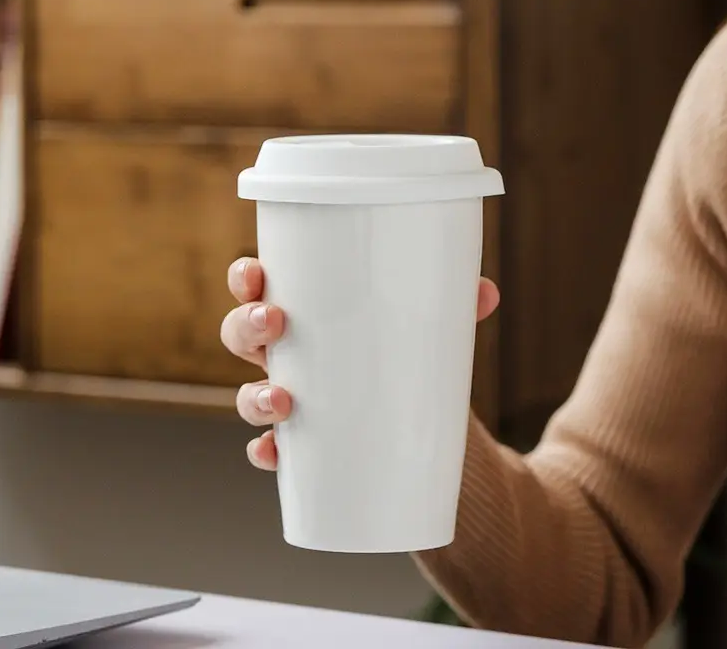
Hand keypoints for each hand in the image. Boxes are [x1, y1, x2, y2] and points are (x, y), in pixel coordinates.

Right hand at [221, 257, 500, 471]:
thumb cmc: (405, 357)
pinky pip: (272, 451)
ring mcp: (293, 401)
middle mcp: (289, 356)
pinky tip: (274, 454)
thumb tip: (486, 292)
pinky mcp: (305, 445)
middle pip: (241, 336)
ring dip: (253, 397)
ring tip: (283, 400)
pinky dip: (267, 453)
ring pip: (248, 396)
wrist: (419, 426)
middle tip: (274, 321)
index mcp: (308, 315)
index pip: (259, 288)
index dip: (245, 279)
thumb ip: (453, 307)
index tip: (254, 273)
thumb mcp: (425, 329)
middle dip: (245, 326)